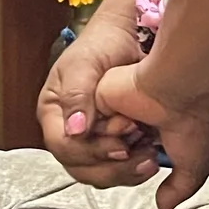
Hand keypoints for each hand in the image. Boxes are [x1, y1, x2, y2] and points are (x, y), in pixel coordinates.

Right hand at [37, 15, 159, 189]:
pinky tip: (153, 154)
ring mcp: (93, 138)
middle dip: (111, 169)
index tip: (120, 147)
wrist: (131, 35)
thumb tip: (74, 130)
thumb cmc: (102, 43)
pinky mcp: (116, 141)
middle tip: (140, 159)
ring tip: (150, 159)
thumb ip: (77, 95)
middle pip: (81, 168)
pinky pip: (120, 166)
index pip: (63, 148)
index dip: (90, 153)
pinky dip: (135, 165)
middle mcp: (70, 131)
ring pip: (100, 172)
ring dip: (125, 171)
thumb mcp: (84, 63)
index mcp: (54, 114)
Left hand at [95, 63, 208, 208]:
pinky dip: (105, 135)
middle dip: (123, 167)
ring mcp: (109, 112)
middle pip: (103, 165)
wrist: (182, 92)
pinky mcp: (94, 101)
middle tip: (147, 154)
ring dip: (115, 152)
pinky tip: (128, 120)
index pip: (122, 168)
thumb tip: (163, 206)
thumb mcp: (193, 165)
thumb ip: (178, 188)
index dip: (133, 173)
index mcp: (146, 133)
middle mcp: (126, 123)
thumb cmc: (194, 121)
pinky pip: (83, 135)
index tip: (153, 165)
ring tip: (138, 135)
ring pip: (92, 153)